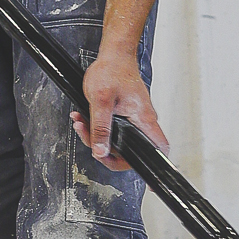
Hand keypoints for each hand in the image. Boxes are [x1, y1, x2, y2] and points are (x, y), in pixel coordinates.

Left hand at [73, 43, 168, 171]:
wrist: (113, 54)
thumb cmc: (112, 70)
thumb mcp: (101, 101)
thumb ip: (101, 128)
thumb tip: (101, 151)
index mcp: (144, 120)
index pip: (157, 150)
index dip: (154, 169)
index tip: (150, 183)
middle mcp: (143, 122)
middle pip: (130, 151)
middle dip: (105, 150)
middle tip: (88, 138)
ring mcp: (135, 119)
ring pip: (117, 141)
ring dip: (97, 136)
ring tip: (81, 122)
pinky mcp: (126, 115)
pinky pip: (113, 130)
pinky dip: (98, 128)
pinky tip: (85, 118)